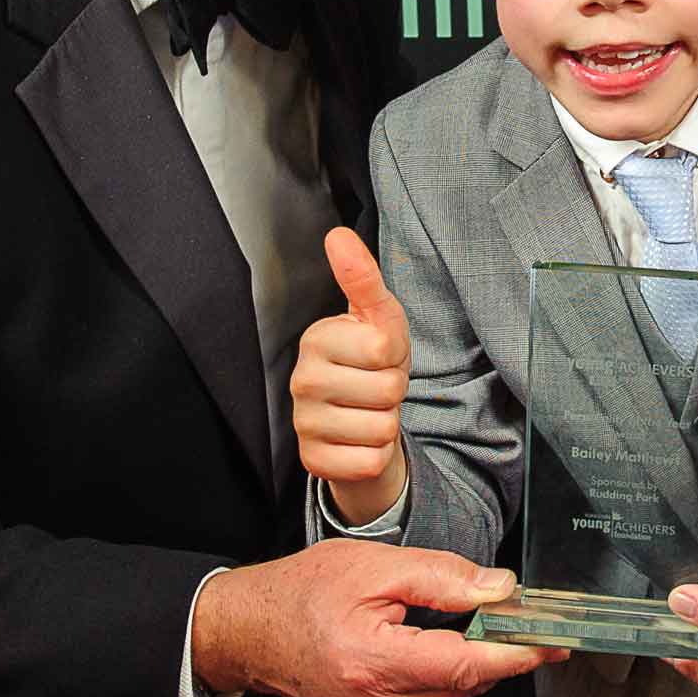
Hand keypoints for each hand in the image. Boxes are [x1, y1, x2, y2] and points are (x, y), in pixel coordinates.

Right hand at [191, 540, 562, 696]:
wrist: (249, 630)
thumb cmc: (302, 592)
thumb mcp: (375, 566)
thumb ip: (442, 577)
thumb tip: (498, 587)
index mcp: (375, 662)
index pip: (467, 665)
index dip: (517, 654)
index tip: (553, 644)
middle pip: (465, 684)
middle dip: (503, 652)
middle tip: (528, 620)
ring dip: (476, 664)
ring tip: (487, 626)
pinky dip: (447, 676)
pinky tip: (446, 646)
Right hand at [292, 228, 411, 524]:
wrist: (359, 420)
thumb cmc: (371, 361)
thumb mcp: (377, 317)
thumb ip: (362, 277)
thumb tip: (338, 235)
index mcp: (316, 339)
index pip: (384, 348)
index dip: (395, 355)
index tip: (379, 356)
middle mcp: (302, 381)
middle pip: (387, 389)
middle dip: (393, 390)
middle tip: (376, 386)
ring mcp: (303, 423)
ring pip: (382, 427)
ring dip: (387, 423)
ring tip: (369, 411)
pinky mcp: (314, 462)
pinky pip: (370, 460)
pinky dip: (377, 455)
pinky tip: (360, 440)